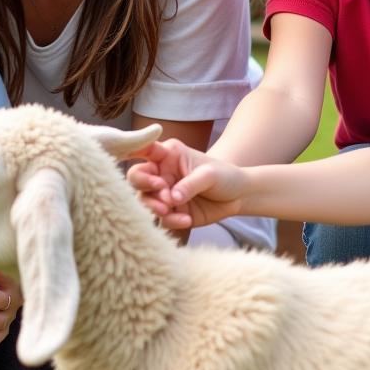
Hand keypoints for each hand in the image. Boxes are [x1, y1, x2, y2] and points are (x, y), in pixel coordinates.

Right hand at [127, 139, 248, 229]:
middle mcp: (161, 173)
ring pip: (144, 200)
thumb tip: (171, 198)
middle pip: (136, 177)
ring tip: (170, 209)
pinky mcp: (171, 212)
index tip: (130, 156)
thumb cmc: (224, 176)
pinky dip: (171, 221)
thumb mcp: (210, 175)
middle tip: (162, 191)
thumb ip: (189, 184)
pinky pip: (162, 218)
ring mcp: (164, 194)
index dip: (132, 149)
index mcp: (168, 155)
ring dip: (154, 206)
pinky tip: (187, 220)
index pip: (144, 148)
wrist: (239, 196)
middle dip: (144, 185)